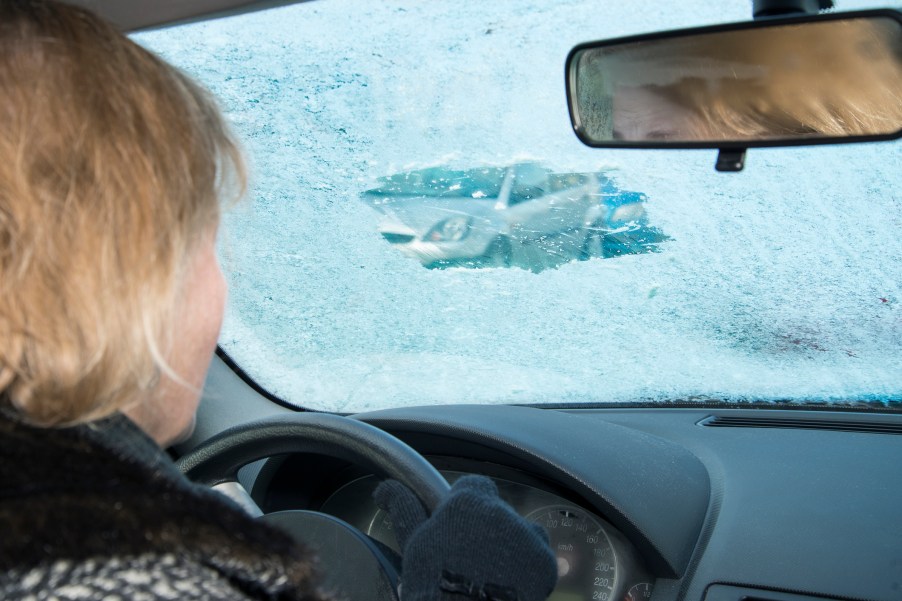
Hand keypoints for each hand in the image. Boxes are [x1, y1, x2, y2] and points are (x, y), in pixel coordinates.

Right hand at [374, 475, 557, 600]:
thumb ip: (406, 508)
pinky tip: (508, 584)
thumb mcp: (415, 545)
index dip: (466, 508)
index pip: (474, 486)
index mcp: (468, 501)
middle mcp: (502, 511)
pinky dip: (528, 568)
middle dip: (488, 529)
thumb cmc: (434, 585)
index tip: (459, 528)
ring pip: (521, 533)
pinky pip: (538, 556)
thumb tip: (386, 488)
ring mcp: (527, 537)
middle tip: (471, 559)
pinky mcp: (544, 562)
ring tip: (491, 575)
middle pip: (498, 511)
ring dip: (512, 546)